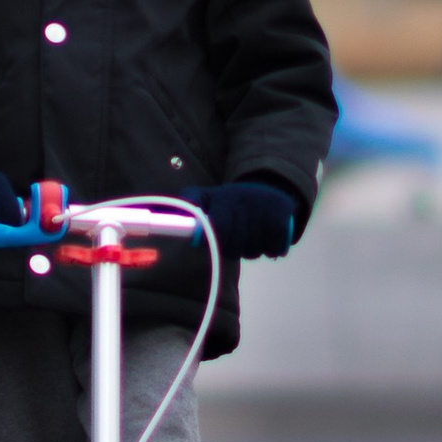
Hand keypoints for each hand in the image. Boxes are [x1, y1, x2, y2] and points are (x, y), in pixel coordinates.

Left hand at [176, 182, 296, 259]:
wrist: (268, 189)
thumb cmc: (228, 200)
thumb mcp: (205, 196)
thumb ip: (187, 204)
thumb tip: (158, 212)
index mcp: (226, 199)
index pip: (219, 228)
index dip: (214, 240)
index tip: (208, 241)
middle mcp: (246, 204)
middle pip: (235, 247)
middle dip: (232, 247)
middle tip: (232, 237)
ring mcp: (266, 212)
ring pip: (253, 252)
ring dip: (250, 249)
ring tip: (248, 232)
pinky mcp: (284, 222)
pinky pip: (273, 251)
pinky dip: (270, 249)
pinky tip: (265, 236)